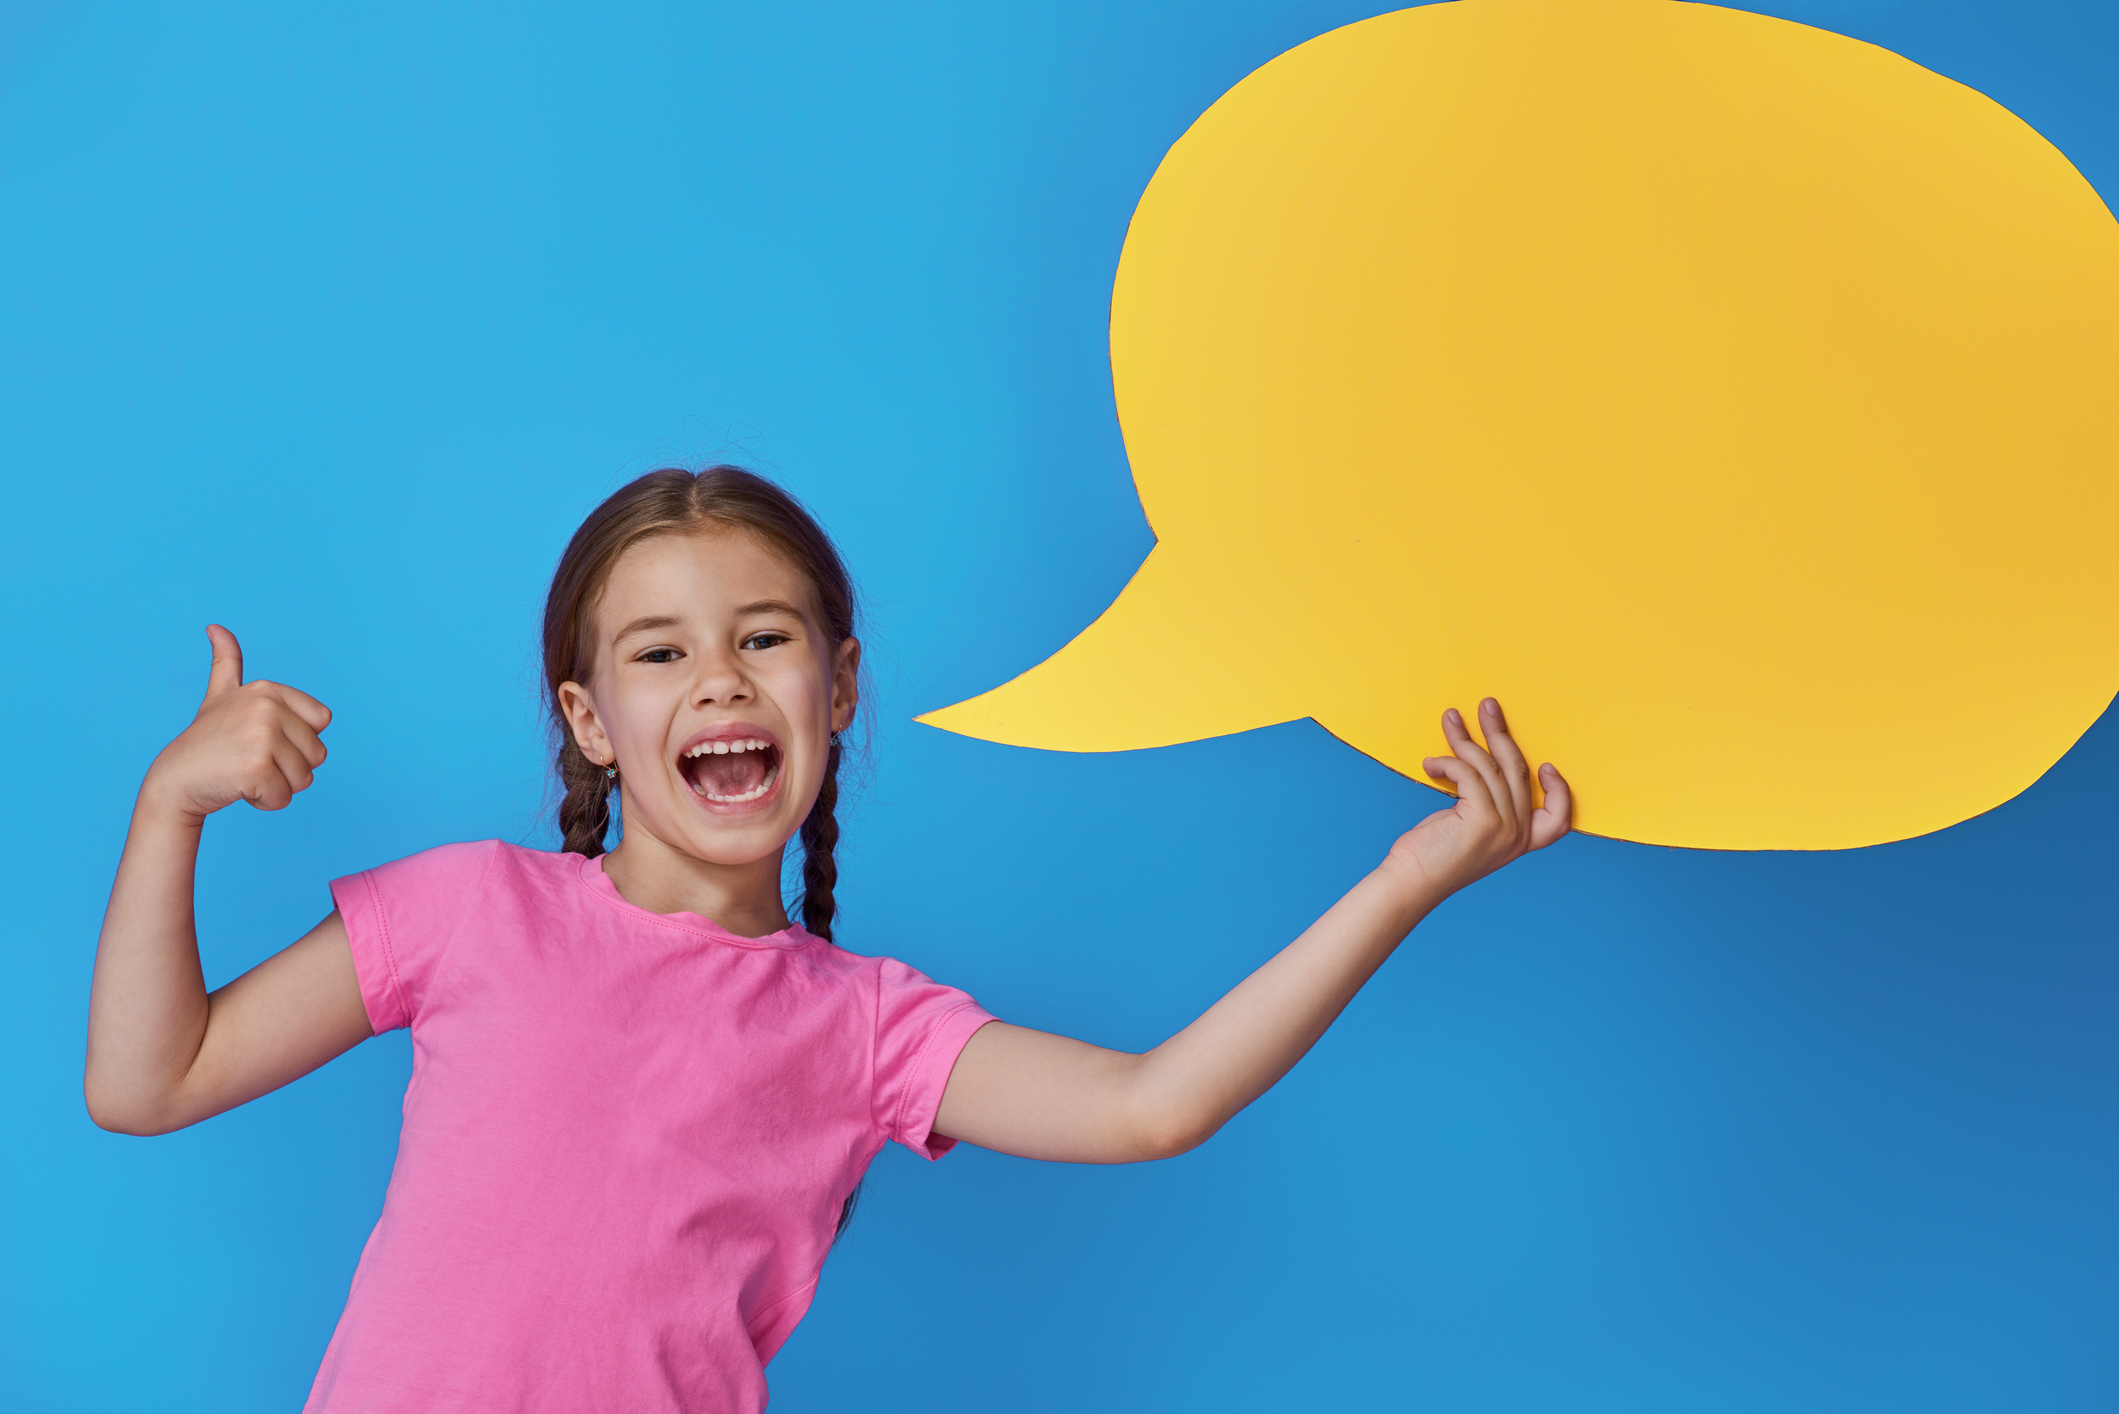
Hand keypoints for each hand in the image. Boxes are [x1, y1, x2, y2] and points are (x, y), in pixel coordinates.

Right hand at [141, 626, 332, 821]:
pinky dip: (265, 801)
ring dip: (278, 785)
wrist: (174, 779)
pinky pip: (284, 797)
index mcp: (268, 690)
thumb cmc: (206, 740)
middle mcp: (267, 707)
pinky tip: (238, 787)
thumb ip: (227, 662)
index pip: (322, 722)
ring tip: (244, 772)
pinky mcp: (257, 768)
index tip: (263, 737)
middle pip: (317, 753)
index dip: (298, 738)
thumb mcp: (220, 696)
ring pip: (304, 778)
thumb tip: (215, 627)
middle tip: (250, 759)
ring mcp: (262, 736)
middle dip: (289, 766)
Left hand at [1381, 697, 1570, 899]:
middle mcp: (1518, 835)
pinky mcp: (1483, 819)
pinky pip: (1469, 774)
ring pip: (1490, 766)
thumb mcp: (1471, 829)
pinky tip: (1431, 764)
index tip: (1545, 764)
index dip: (1559, 791)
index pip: (1559, 820)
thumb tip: (1477, 761)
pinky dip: (1448, 762)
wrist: (1411, 882)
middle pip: (1518, 770)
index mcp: (1521, 841)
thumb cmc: (1433, 855)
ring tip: (1450, 719)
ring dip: (1465, 739)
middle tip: (1487, 706)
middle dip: (1501, 733)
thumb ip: (1487, 806)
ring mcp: (1504, 827)